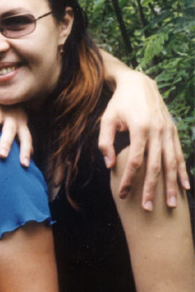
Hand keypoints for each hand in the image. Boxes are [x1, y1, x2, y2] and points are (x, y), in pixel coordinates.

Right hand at [0, 94, 32, 166]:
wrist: (2, 86)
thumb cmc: (11, 111)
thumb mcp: (20, 121)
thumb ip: (23, 137)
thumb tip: (32, 155)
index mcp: (21, 122)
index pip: (26, 138)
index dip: (26, 151)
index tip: (24, 165)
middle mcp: (11, 116)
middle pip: (9, 131)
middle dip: (5, 143)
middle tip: (1, 156)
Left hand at [99, 70, 188, 210]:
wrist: (138, 83)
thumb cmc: (119, 104)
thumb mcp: (106, 120)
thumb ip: (105, 143)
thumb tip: (111, 166)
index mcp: (140, 128)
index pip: (136, 160)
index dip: (130, 179)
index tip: (123, 194)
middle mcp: (157, 131)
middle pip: (156, 166)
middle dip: (152, 188)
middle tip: (148, 208)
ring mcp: (168, 131)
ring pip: (171, 163)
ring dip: (171, 185)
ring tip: (171, 204)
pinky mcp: (174, 131)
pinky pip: (179, 154)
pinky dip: (182, 171)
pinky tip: (185, 187)